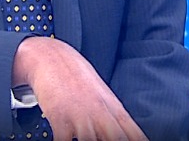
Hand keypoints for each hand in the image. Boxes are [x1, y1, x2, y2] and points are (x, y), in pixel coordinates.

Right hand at [12, 36, 148, 140]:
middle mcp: (101, 114)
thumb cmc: (77, 80)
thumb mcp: (103, 98)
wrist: (52, 56)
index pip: (136, 135)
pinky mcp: (60, 118)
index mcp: (115, 110)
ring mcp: (82, 116)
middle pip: (118, 140)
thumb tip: (129, 134)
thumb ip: (116, 120)